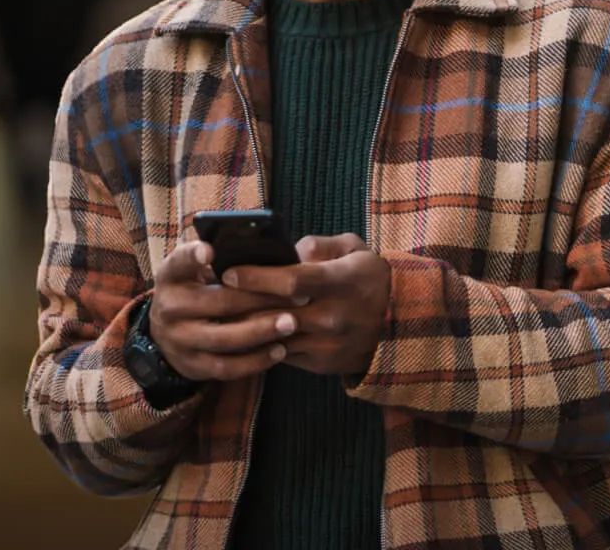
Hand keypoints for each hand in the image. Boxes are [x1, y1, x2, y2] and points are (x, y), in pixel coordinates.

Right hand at [148, 240, 305, 382]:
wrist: (167, 334)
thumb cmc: (196, 291)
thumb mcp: (196, 272)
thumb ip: (221, 261)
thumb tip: (269, 254)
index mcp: (172, 276)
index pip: (179, 262)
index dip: (193, 256)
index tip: (211, 250)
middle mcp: (169, 308)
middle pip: (217, 302)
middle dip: (258, 299)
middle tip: (295, 295)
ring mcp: (178, 340)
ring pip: (223, 338)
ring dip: (260, 331)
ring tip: (291, 323)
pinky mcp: (192, 366)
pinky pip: (226, 368)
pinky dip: (255, 361)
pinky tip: (280, 350)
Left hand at [222, 234, 390, 375]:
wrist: (398, 324)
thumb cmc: (369, 278)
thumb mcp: (354, 249)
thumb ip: (320, 245)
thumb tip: (289, 250)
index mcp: (343, 282)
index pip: (292, 281)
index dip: (257, 277)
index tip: (228, 271)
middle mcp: (334, 316)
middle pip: (275, 312)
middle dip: (239, 302)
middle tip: (212, 291)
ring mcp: (326, 344)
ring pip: (274, 337)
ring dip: (245, 325)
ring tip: (219, 311)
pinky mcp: (320, 363)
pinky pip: (282, 354)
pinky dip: (261, 342)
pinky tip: (243, 329)